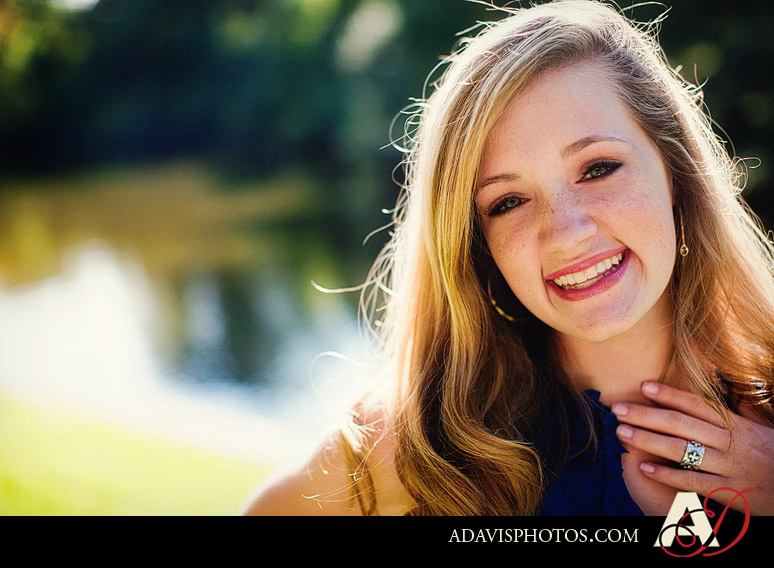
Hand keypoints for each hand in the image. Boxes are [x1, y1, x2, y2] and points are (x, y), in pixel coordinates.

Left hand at [611, 381, 773, 514]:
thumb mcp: (757, 431)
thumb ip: (731, 416)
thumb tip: (705, 397)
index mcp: (736, 426)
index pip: (697, 405)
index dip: (669, 394)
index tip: (642, 386)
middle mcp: (730, 443)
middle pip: (681, 424)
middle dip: (646, 415)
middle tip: (617, 409)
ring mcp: (729, 467)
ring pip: (682, 450)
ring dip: (648, 440)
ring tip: (622, 433)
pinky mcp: (730, 492)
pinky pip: (694, 481)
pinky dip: (669, 474)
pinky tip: (646, 468)